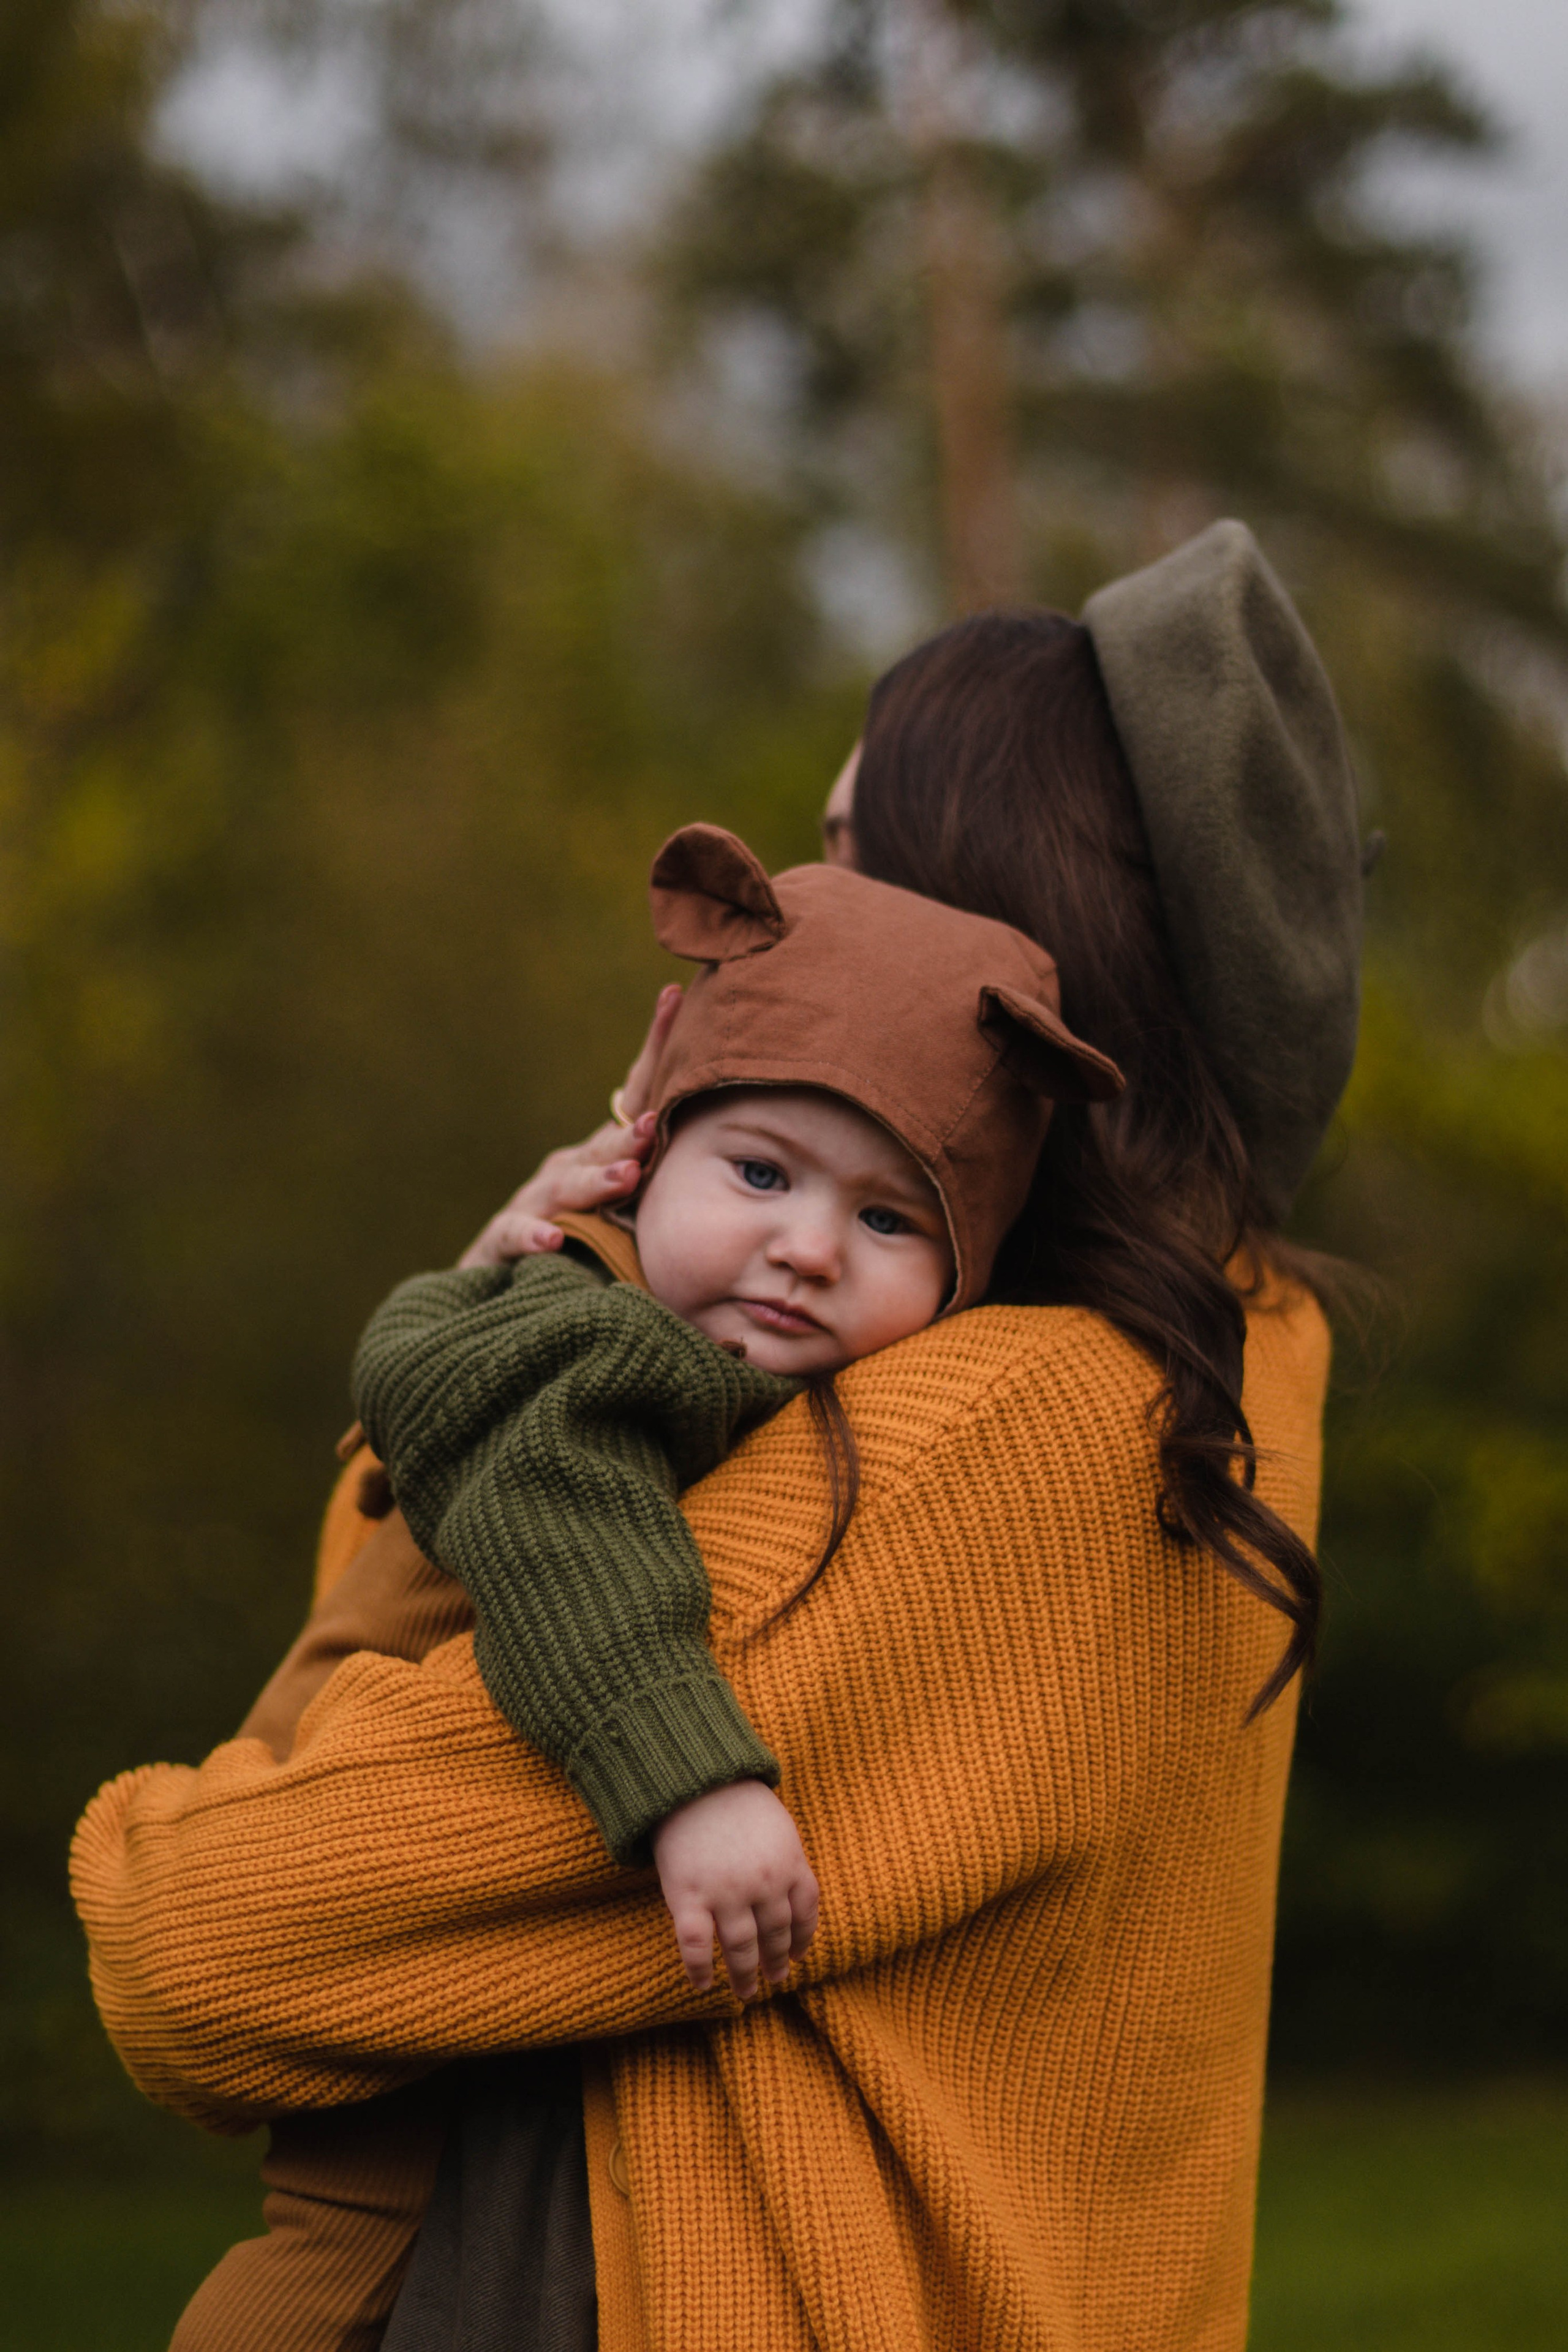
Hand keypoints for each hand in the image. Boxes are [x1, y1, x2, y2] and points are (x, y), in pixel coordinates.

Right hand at [458, 986, 682, 1266]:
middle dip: (633, 1133)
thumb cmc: (586, 1247)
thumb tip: (745, 1146)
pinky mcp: (503, 1243)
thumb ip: (669, 1180)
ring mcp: (535, 1203)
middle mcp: (568, 1168)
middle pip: (605, 1145)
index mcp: (604, 1153)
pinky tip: (552, 1240)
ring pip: (565, 1186)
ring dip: (594, 1180)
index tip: (676, 998)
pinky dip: (532, 1236)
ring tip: (624, 1176)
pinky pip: (516, 1236)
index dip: (655, 1051)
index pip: (637, 1098)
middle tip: (662, 1122)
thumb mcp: (634, 1211)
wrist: (502, 1285)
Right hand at [652, 1780, 819, 2001]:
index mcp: (789, 1863)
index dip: (803, 1938)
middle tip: (774, 1980)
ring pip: (741, 1948)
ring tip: (745, 1991)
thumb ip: (785, 1859)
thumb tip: (790, 1895)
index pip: (805, 1912)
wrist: (692, 1779)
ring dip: (744, 1974)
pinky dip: (699, 1970)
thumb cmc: (735, 1798)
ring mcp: (725, 1893)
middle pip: (775, 1935)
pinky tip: (702, 1985)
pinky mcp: (688, 1897)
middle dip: (775, 1962)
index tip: (797, 1956)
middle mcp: (763, 1884)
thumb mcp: (777, 1825)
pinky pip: (696, 1945)